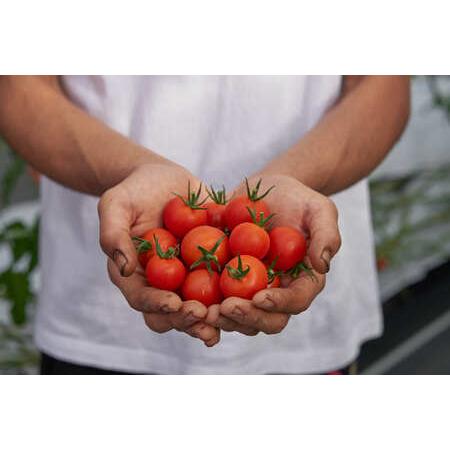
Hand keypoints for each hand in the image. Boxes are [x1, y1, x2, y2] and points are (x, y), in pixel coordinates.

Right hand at [98, 163, 219, 346]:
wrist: (166, 180)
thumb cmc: (135, 190)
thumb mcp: (116, 204)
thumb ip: (113, 234)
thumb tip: (123, 268)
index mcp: (135, 276)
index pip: (142, 299)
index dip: (157, 306)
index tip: (174, 303)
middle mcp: (161, 284)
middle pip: (172, 314)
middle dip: (187, 320)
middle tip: (205, 316)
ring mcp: (187, 279)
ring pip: (200, 308)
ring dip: (214, 317)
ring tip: (230, 315)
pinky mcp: (211, 268)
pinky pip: (225, 285)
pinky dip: (237, 294)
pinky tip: (254, 296)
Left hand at [206, 174, 340, 334]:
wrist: (263, 193)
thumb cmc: (295, 199)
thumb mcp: (318, 208)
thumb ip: (326, 234)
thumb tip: (322, 265)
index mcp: (301, 281)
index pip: (296, 300)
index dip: (280, 303)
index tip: (260, 296)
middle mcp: (277, 293)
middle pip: (268, 320)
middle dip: (248, 318)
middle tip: (227, 307)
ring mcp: (251, 291)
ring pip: (240, 318)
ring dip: (223, 319)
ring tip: (204, 310)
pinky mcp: (227, 284)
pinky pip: (216, 301)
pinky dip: (203, 305)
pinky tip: (187, 300)